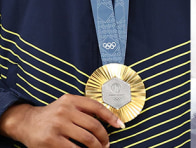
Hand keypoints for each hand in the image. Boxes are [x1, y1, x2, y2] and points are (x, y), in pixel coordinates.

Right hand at [0, 94, 122, 147]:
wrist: (25, 122)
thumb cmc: (52, 116)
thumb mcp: (67, 105)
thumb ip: (84, 109)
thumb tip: (108, 121)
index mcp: (71, 100)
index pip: (97, 107)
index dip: (111, 117)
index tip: (120, 125)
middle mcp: (65, 110)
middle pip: (94, 126)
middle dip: (104, 138)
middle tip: (106, 145)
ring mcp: (57, 125)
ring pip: (86, 139)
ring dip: (96, 147)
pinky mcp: (50, 140)